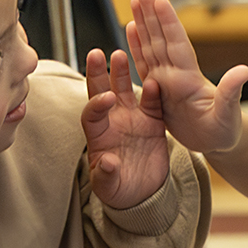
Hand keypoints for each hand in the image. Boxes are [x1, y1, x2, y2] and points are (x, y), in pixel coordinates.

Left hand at [80, 45, 169, 209]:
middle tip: (96, 53)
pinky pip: (153, 103)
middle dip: (98, 73)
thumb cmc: (118, 190)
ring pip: (125, 89)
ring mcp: (133, 118)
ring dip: (121, 72)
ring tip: (121, 54)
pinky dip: (154, 93)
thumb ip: (106, 175)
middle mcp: (113, 121)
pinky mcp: (152, 121)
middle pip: (102, 91)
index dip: (96, 104)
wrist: (143, 194)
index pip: (91, 113)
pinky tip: (155, 81)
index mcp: (98, 134)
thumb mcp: (108, 187)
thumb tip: (108, 162)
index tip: (106, 98)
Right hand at [125, 0, 247, 153]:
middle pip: (161, 38)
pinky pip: (143, 64)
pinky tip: (131, 29)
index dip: (169, 23)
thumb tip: (244, 71)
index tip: (162, 0)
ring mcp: (166, 80)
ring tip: (136, 0)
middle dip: (152, 14)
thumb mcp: (228, 114)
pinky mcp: (157, 89)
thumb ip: (232, 92)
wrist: (217, 141)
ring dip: (143, 23)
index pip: (177, 45)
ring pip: (150, 46)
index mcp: (189, 79)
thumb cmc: (225, 130)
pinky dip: (136, 46)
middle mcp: (176, 74)